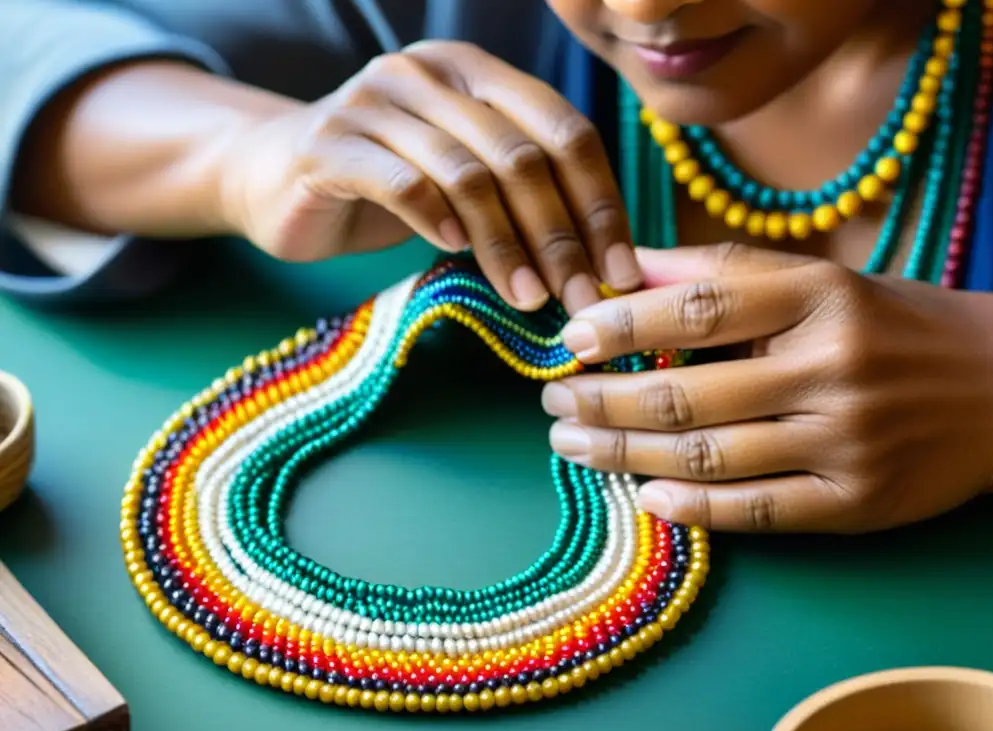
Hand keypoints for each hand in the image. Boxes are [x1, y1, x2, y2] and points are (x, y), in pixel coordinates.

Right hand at [217, 41, 639, 314]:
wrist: (275, 176)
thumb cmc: (388, 187)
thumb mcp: (465, 183)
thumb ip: (522, 198)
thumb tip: (602, 264)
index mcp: (479, 73)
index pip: (565, 130)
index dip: (601, 203)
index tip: (620, 270)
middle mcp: (432, 73)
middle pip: (523, 156)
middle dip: (562, 236)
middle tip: (583, 298)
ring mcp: (377, 100)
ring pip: (468, 173)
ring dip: (507, 244)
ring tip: (528, 296)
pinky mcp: (331, 141)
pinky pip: (401, 180)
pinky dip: (436, 219)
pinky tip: (454, 252)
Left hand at [541, 244, 992, 533]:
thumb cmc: (891, 324)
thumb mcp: (818, 280)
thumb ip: (721, 270)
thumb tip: (628, 266)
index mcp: (819, 297)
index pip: (696, 310)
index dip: (620, 326)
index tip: (568, 340)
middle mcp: (832, 367)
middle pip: (687, 395)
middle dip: (602, 401)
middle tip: (552, 402)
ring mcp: (846, 441)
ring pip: (710, 458)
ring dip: (625, 455)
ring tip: (572, 445)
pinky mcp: (858, 503)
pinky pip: (758, 512)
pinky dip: (693, 510)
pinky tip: (644, 497)